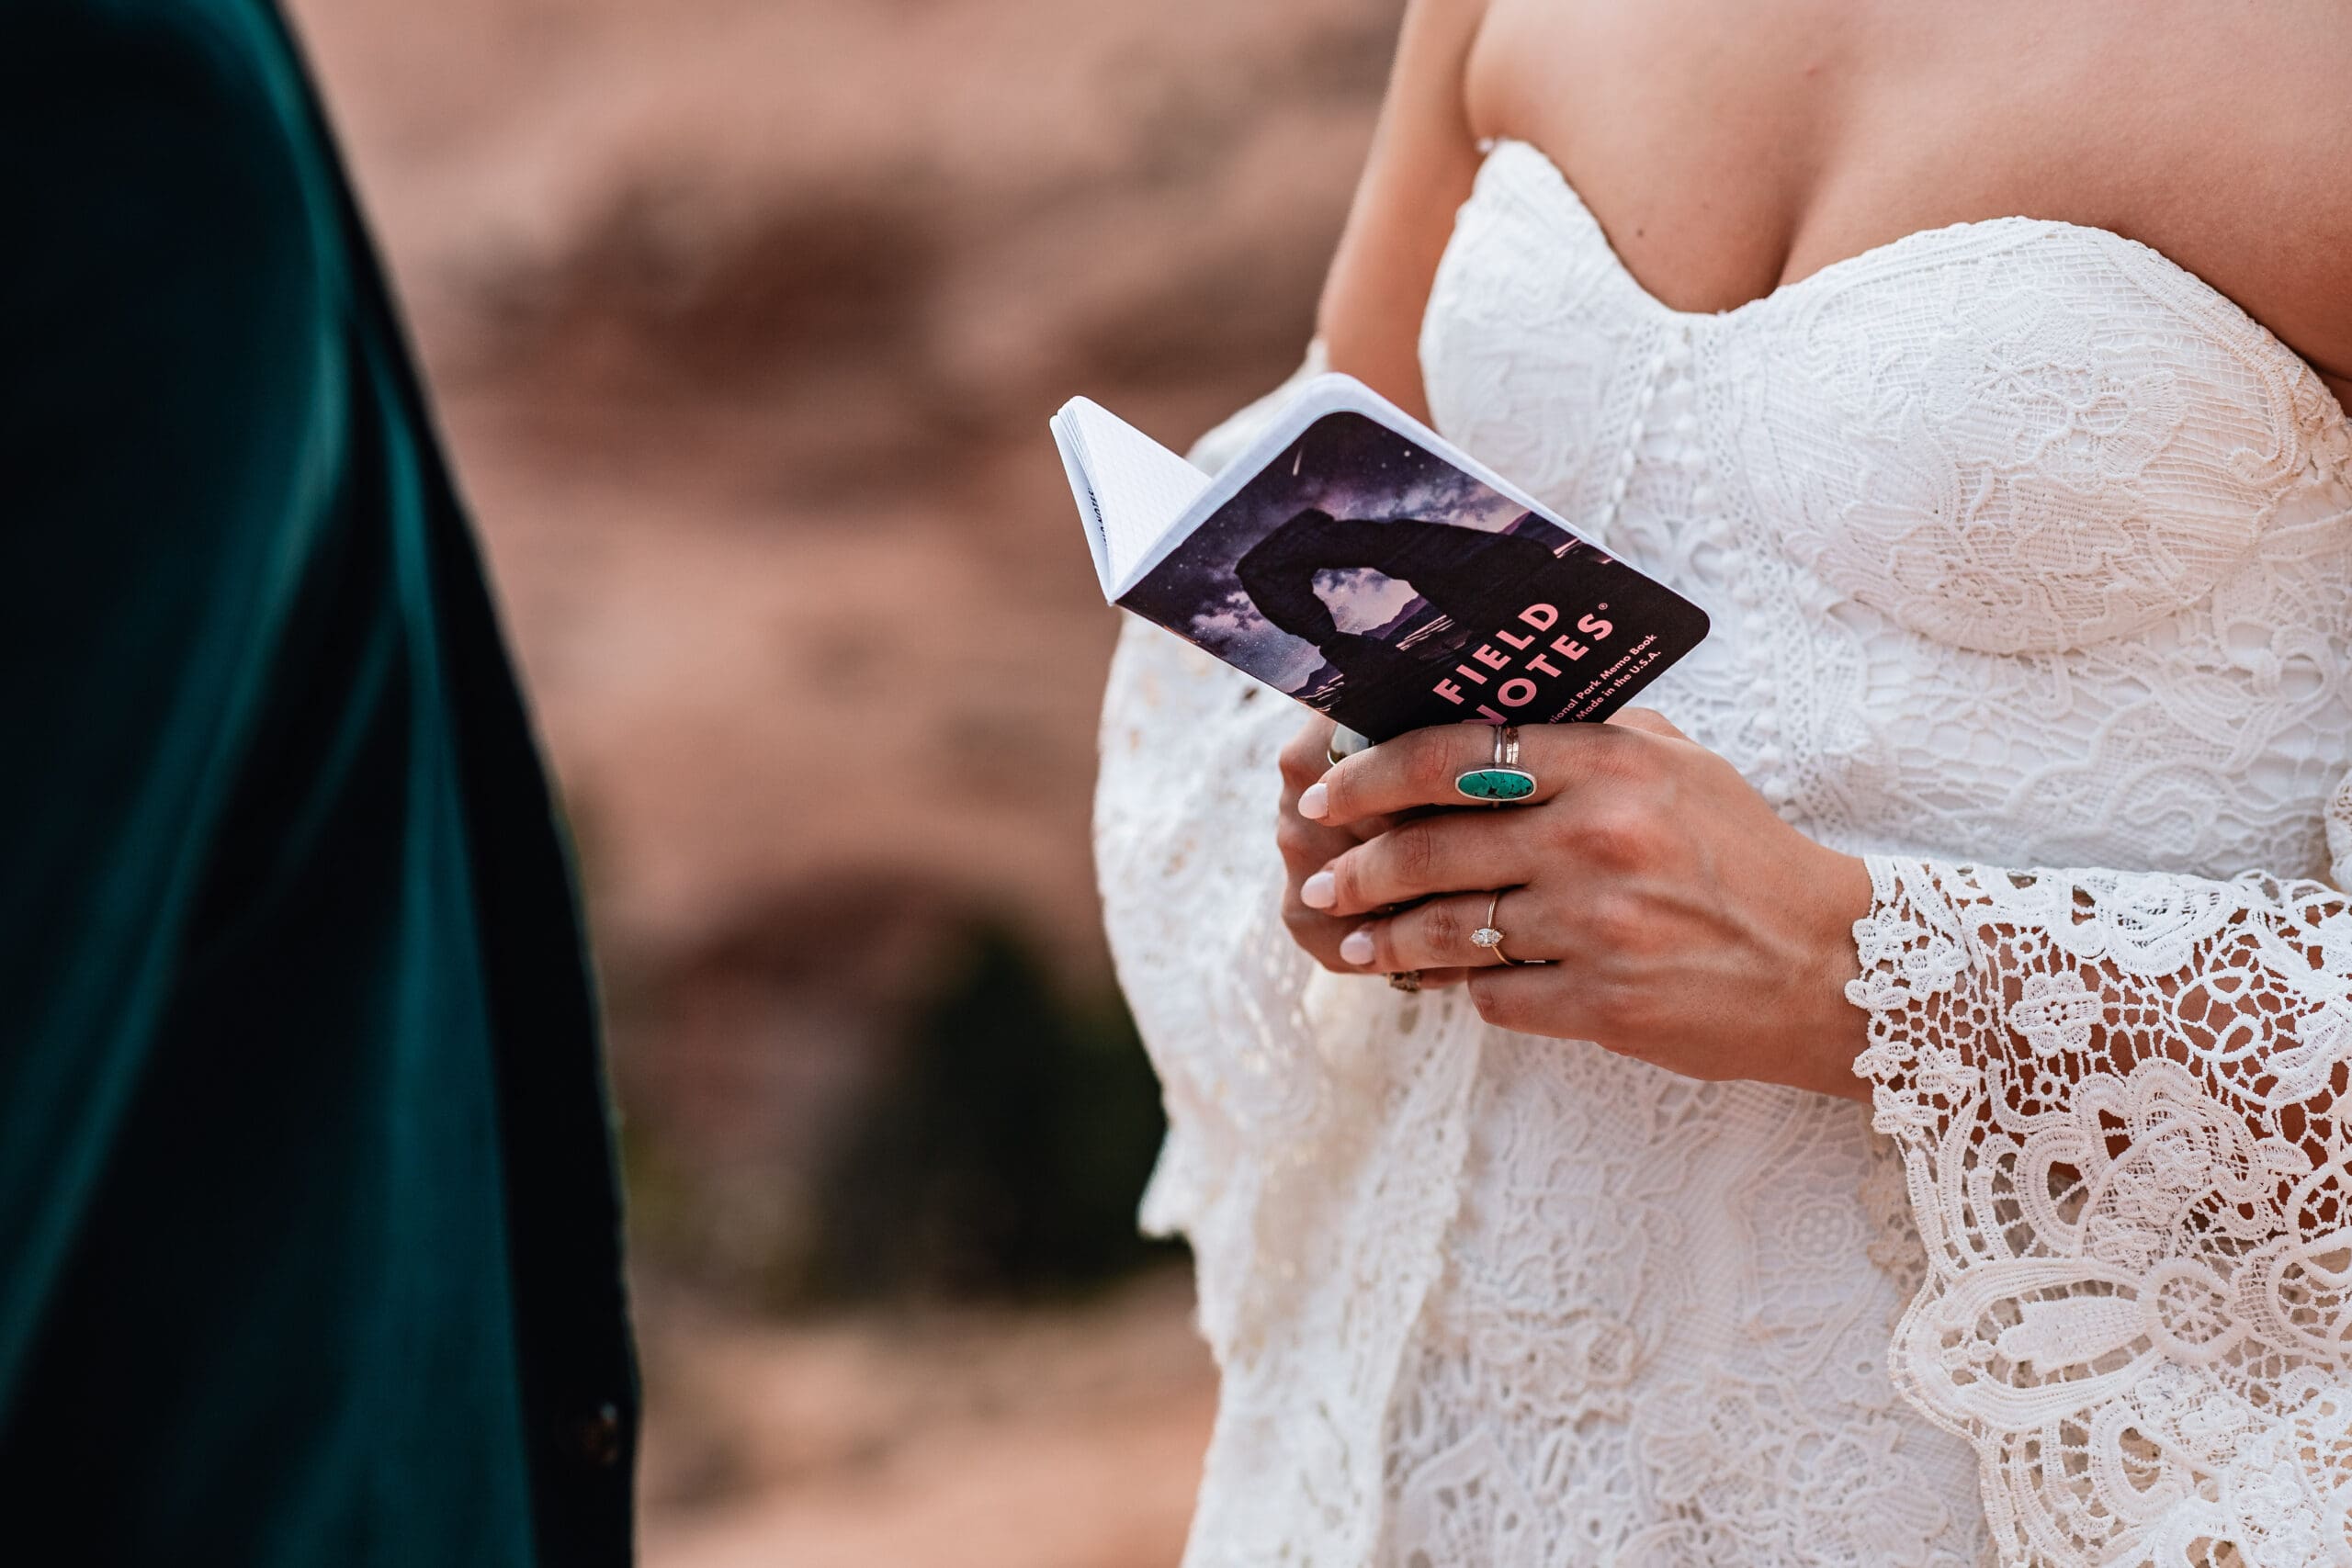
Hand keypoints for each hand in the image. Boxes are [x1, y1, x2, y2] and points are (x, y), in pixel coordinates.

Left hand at [1295, 712, 1873, 1099]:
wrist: (1832, 963)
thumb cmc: (1744, 855)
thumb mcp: (1677, 765)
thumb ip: (1584, 738)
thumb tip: (1474, 716)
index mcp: (1608, 763)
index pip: (1450, 754)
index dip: (1368, 775)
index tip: (1324, 793)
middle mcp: (1597, 837)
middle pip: (1432, 846)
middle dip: (1357, 868)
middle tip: (1321, 881)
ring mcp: (1599, 925)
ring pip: (1450, 930)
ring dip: (1388, 940)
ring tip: (1357, 944)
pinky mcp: (1605, 1003)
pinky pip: (1497, 996)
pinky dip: (1468, 990)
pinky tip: (1449, 985)